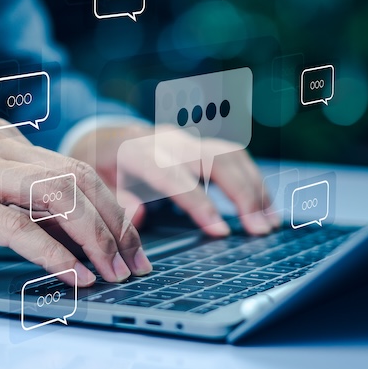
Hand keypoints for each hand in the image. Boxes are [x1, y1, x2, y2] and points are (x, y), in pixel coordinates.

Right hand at [0, 121, 151, 286]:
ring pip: (54, 195)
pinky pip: (15, 226)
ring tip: (110, 271)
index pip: (77, 168)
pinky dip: (51, 253)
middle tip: (132, 263)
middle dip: (113, 224)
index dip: (113, 208)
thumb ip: (31, 200)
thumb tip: (90, 232)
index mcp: (7, 137)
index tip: (132, 244)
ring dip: (92, 237)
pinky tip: (72, 274)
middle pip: (76, 178)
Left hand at [69, 124, 278, 235]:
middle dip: (242, 194)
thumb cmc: (103, 168)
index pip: (176, 177)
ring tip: (269, 223)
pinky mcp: (201, 142)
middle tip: (260, 231)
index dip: (200, 204)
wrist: (107, 136)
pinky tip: (264, 206)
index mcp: (139, 151)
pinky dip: (253, 180)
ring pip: (230, 155)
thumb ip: (117, 201)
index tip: (221, 232)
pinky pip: (234, 157)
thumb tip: (138, 217)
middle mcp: (169, 140)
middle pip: (214, 159)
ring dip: (254, 187)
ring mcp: (188, 138)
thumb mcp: (98, 185)